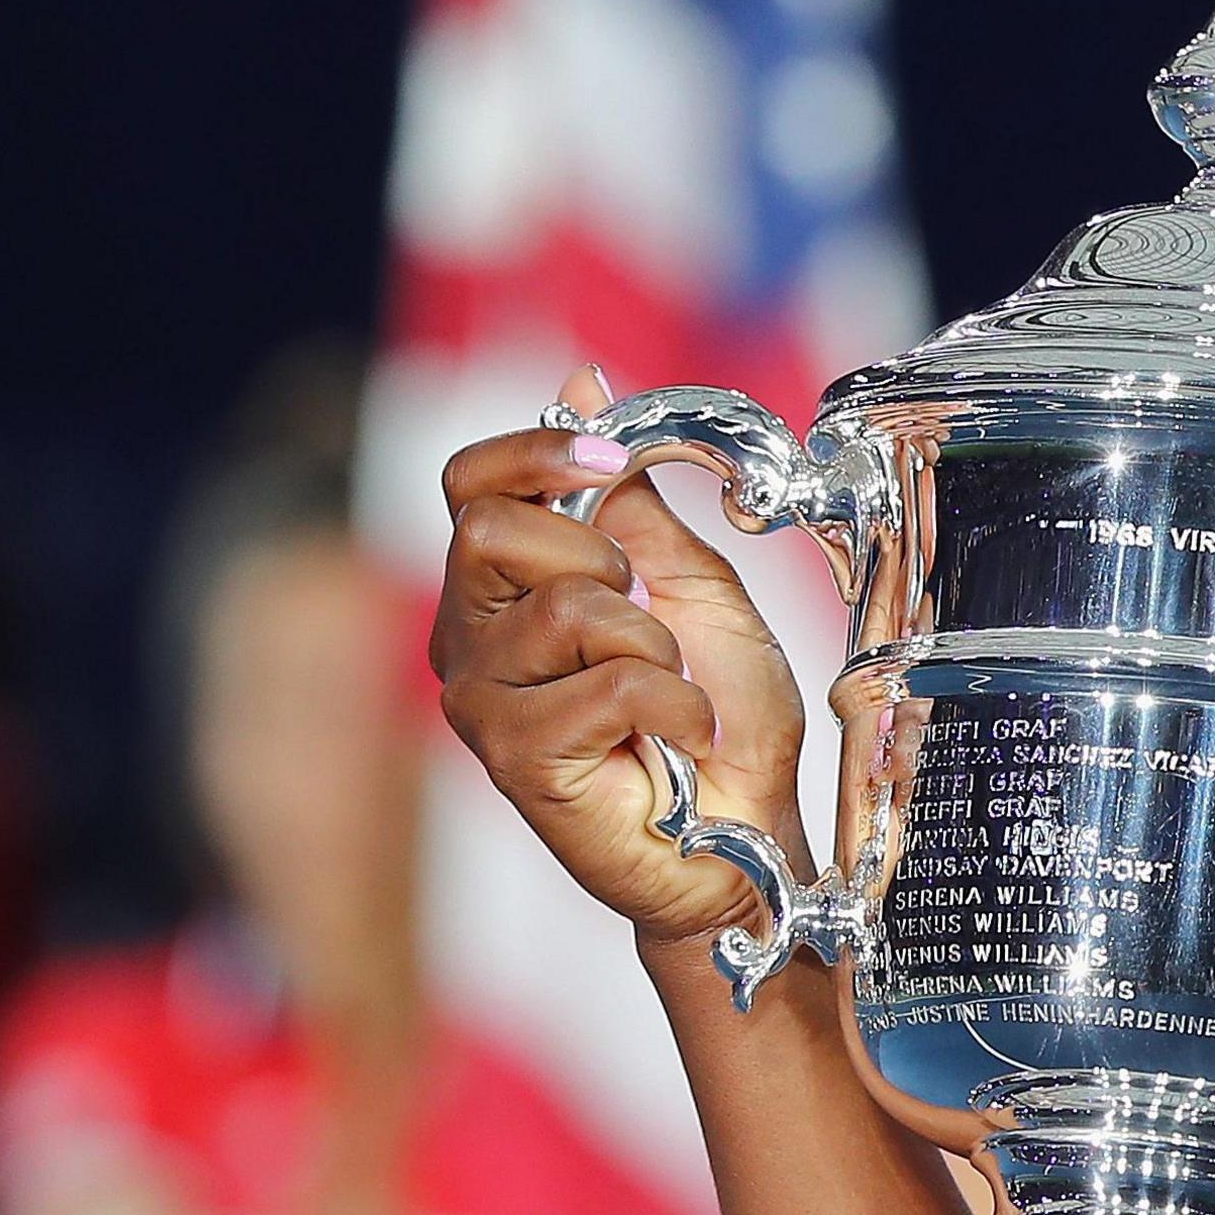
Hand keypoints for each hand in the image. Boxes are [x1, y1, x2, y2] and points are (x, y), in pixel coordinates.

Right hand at [431, 366, 813, 948]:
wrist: (746, 832)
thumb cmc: (718, 719)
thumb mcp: (689, 585)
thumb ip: (630, 500)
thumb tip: (581, 382)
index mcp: (504, 590)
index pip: (468, 484)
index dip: (534, 453)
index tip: (607, 463)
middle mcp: (470, 641)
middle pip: (490, 531)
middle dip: (600, 559)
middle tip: (648, 620)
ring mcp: (481, 703)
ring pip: (565, 608)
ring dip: (654, 647)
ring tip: (672, 696)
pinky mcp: (515, 759)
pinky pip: (609, 683)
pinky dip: (676, 705)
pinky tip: (681, 742)